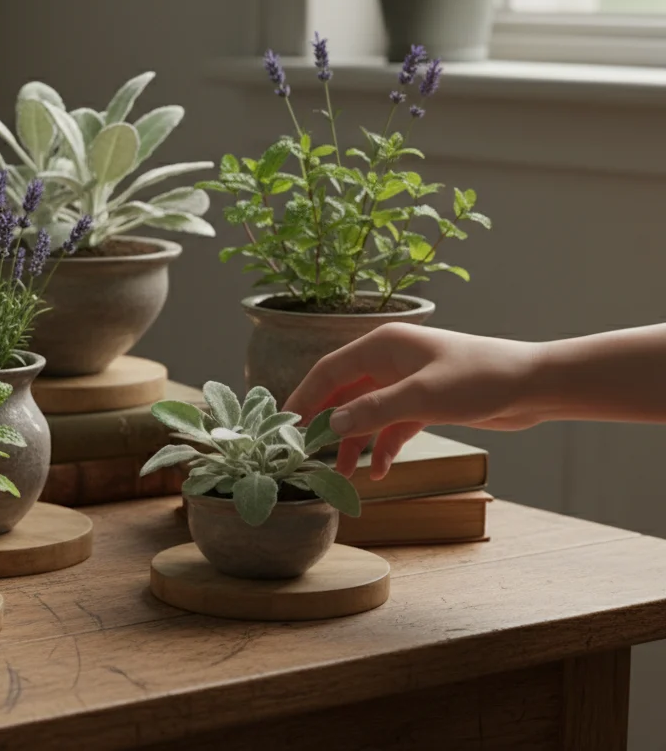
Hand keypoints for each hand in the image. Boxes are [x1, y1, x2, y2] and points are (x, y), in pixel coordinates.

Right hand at [283, 323, 544, 478]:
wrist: (534, 385)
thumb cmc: (480, 378)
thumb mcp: (421, 396)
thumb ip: (373, 411)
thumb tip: (330, 425)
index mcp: (382, 345)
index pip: (328, 371)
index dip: (304, 397)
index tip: (286, 425)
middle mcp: (389, 360)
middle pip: (342, 393)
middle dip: (327, 425)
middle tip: (308, 455)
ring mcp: (406, 382)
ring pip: (365, 413)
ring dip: (354, 442)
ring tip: (344, 474)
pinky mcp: (424, 403)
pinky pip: (391, 426)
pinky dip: (383, 447)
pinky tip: (379, 471)